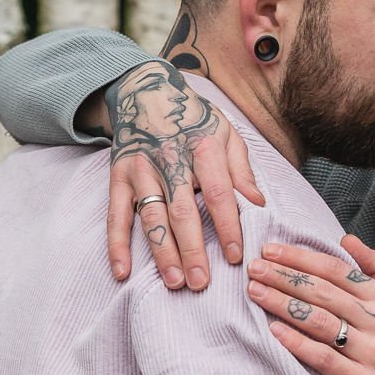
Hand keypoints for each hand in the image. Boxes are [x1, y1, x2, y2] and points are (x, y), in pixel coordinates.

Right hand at [107, 59, 263, 288]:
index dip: (227, 226)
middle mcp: (168, 158)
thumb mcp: (226, 133)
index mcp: (201, 147)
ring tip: (175, 282)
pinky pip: (116, 216)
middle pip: (182, 211)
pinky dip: (117, 246)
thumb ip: (241, 169)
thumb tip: (258, 204)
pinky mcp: (118, 178)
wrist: (146, 91)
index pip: (217, 192)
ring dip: (162, 253)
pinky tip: (122, 272)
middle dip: (193, 250)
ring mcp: (140, 170)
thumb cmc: (194, 119)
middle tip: (201, 283)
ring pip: (151, 217)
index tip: (235, 256)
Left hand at [247, 234, 374, 374]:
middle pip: (323, 293)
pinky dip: (297, 342)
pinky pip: (323, 357)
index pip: (336, 271)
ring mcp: (371, 353)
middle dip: (284, 277)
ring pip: (319, 321)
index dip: (301, 258)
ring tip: (255, 292)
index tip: (269, 250)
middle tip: (253, 268)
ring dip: (283, 304)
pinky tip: (273, 330)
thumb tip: (346, 238)